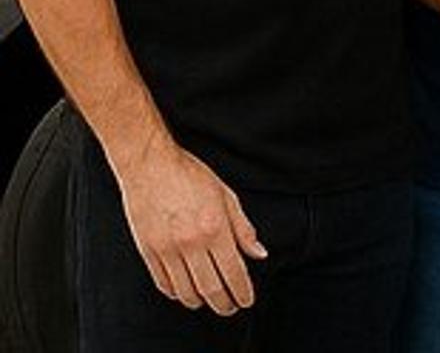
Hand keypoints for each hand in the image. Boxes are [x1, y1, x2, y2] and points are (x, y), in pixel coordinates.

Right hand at [113, 136, 265, 315]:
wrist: (149, 165)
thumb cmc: (190, 176)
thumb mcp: (226, 196)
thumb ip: (243, 228)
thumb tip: (259, 253)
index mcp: (215, 228)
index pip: (233, 272)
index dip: (242, 292)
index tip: (247, 300)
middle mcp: (191, 242)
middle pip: (210, 287)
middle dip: (224, 303)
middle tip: (231, 308)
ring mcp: (166, 248)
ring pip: (185, 290)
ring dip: (200, 301)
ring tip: (210, 302)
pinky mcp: (147, 250)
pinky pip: (163, 282)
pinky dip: (176, 293)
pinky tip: (185, 293)